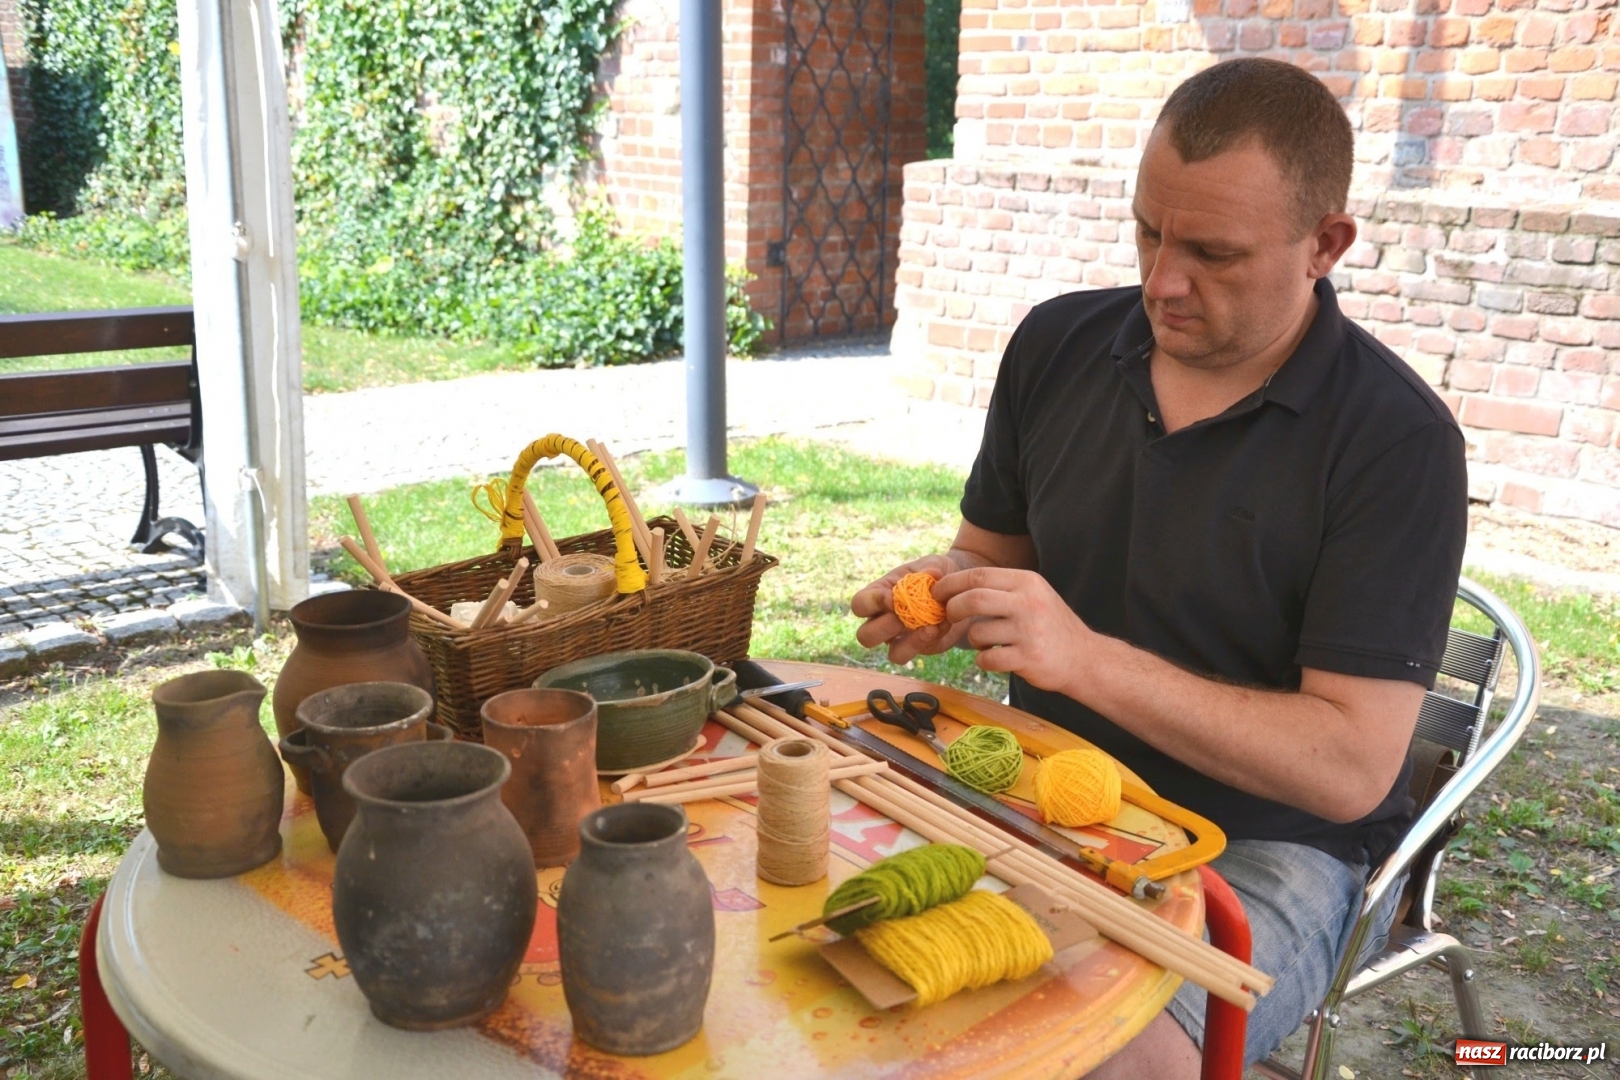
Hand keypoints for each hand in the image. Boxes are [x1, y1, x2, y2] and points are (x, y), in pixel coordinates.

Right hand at [851, 554, 972, 664]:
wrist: (957, 590)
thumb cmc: (936, 574)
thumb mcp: (934, 564)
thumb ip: (931, 567)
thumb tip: (932, 574)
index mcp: (878, 596)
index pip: (859, 604)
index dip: (872, 603)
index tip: (893, 597)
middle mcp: (884, 621)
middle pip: (865, 636)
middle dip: (883, 628)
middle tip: (902, 618)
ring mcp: (902, 638)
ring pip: (893, 655)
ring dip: (910, 644)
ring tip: (928, 627)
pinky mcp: (921, 647)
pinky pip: (920, 652)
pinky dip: (930, 642)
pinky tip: (942, 625)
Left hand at [933, 566, 1094, 693]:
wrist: (1084, 659)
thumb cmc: (1051, 626)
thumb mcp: (1034, 596)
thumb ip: (1001, 589)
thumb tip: (954, 586)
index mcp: (1027, 582)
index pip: (979, 575)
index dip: (951, 584)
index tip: (936, 593)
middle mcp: (1029, 603)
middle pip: (973, 599)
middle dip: (953, 608)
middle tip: (949, 616)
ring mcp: (1029, 631)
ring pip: (978, 632)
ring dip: (973, 640)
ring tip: (985, 643)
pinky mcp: (1028, 658)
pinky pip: (987, 659)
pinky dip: (983, 661)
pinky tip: (995, 659)